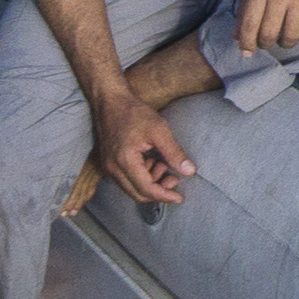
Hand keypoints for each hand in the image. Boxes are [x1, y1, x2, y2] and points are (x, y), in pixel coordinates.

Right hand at [90, 75, 195, 206]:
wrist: (111, 101)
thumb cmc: (134, 112)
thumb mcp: (159, 130)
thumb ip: (174, 153)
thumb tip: (189, 172)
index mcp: (124, 162)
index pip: (146, 190)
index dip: (164, 196)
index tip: (180, 197)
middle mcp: (113, 169)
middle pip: (137, 195)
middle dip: (158, 191)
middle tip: (174, 179)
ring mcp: (108, 167)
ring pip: (132, 189)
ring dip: (150, 183)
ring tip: (164, 165)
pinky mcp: (109, 163)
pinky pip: (126, 180)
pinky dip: (142, 177)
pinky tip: (152, 161)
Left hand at [238, 0, 298, 57]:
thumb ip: (244, 7)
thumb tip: (237, 36)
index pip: (249, 25)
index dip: (246, 44)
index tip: (246, 52)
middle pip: (269, 35)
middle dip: (265, 44)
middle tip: (266, 42)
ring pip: (291, 37)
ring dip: (284, 43)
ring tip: (283, 38)